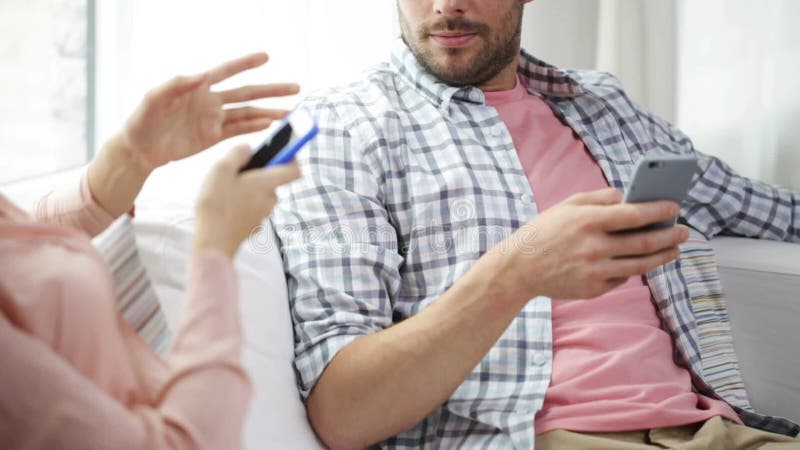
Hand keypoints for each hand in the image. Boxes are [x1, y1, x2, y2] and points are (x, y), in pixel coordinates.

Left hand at [120, 52, 298, 171]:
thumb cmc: (142, 119)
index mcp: (198, 87)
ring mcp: (214, 120)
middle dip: (271, 90)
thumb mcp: (154, 98)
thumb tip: (201, 75)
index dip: (245, 63)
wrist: (139, 148)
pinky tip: (270, 126)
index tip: (266, 57)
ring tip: (289, 113)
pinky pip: (238, 131)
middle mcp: (210, 101)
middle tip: (295, 87)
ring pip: (248, 114)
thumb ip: (176, 84)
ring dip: (269, 113)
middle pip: (247, 93)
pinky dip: (254, 128)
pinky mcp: (213, 137)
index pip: (226, 71)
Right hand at [194, 145, 300, 257]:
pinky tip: (224, 206)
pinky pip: (251, 209)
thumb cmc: (217, 204)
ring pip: (260, 195)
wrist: (213, 242)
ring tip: (225, 188)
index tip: (282, 150)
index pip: (294, 170)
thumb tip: (249, 147)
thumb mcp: (221, 169)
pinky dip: (242, 204)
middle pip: (273, 181)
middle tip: (237, 169)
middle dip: (258, 173)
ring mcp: (262, 215)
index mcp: (267, 183)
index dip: (291, 158)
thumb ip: (237, 153)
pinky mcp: (252, 226)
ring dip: (248, 189)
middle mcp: (270, 200)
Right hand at [483, 188, 688, 302]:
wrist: (520, 267)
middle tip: (684, 232)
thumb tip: (629, 197)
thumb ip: (599, 198)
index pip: (635, 215)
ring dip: (662, 256)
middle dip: (669, 236)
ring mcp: (595, 271)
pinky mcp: (593, 288)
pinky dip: (634, 268)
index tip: (674, 207)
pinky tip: (641, 261)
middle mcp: (594, 247)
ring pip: (640, 265)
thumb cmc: (544, 231)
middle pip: (644, 243)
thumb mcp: (567, 205)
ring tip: (674, 249)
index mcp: (588, 221)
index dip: (659, 211)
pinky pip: (622, 277)